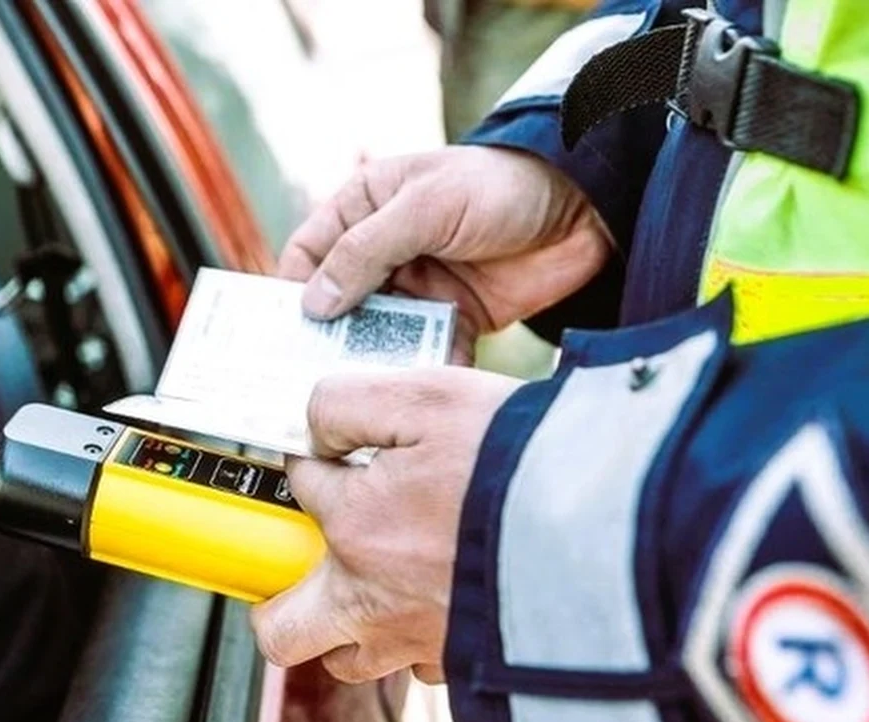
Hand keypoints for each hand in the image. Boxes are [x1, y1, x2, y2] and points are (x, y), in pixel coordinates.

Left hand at [250, 367, 522, 683]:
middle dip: (281, 602)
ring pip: (352, 659)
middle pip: (285, 631)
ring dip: (353, 627)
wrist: (617, 538)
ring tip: (383, 585)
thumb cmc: (522, 465)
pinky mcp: (468, 669)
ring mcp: (419, 644)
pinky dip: (422, 642)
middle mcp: (374, 599)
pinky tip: (449, 602)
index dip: (318, 460)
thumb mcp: (428, 399)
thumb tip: (314, 426)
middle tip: (308, 568)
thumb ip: (349, 403)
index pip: (303, 487)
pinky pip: (422, 670)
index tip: (343, 452)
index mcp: (356, 526)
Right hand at [279, 146, 612, 362]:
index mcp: (363, 207)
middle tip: (312, 376)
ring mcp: (417, 286)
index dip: (291, 293)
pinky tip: (412, 388)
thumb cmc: (501, 184)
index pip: (308, 255)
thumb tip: (314, 302)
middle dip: (328, 337)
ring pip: (377, 332)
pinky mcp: (452, 316)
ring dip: (372, 358)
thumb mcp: (425, 206)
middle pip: (337, 303)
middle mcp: (383, 250)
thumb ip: (366, 252)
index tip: (281, 336)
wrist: (587, 208)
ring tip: (361, 389)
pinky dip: (418, 368)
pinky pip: (422, 349)